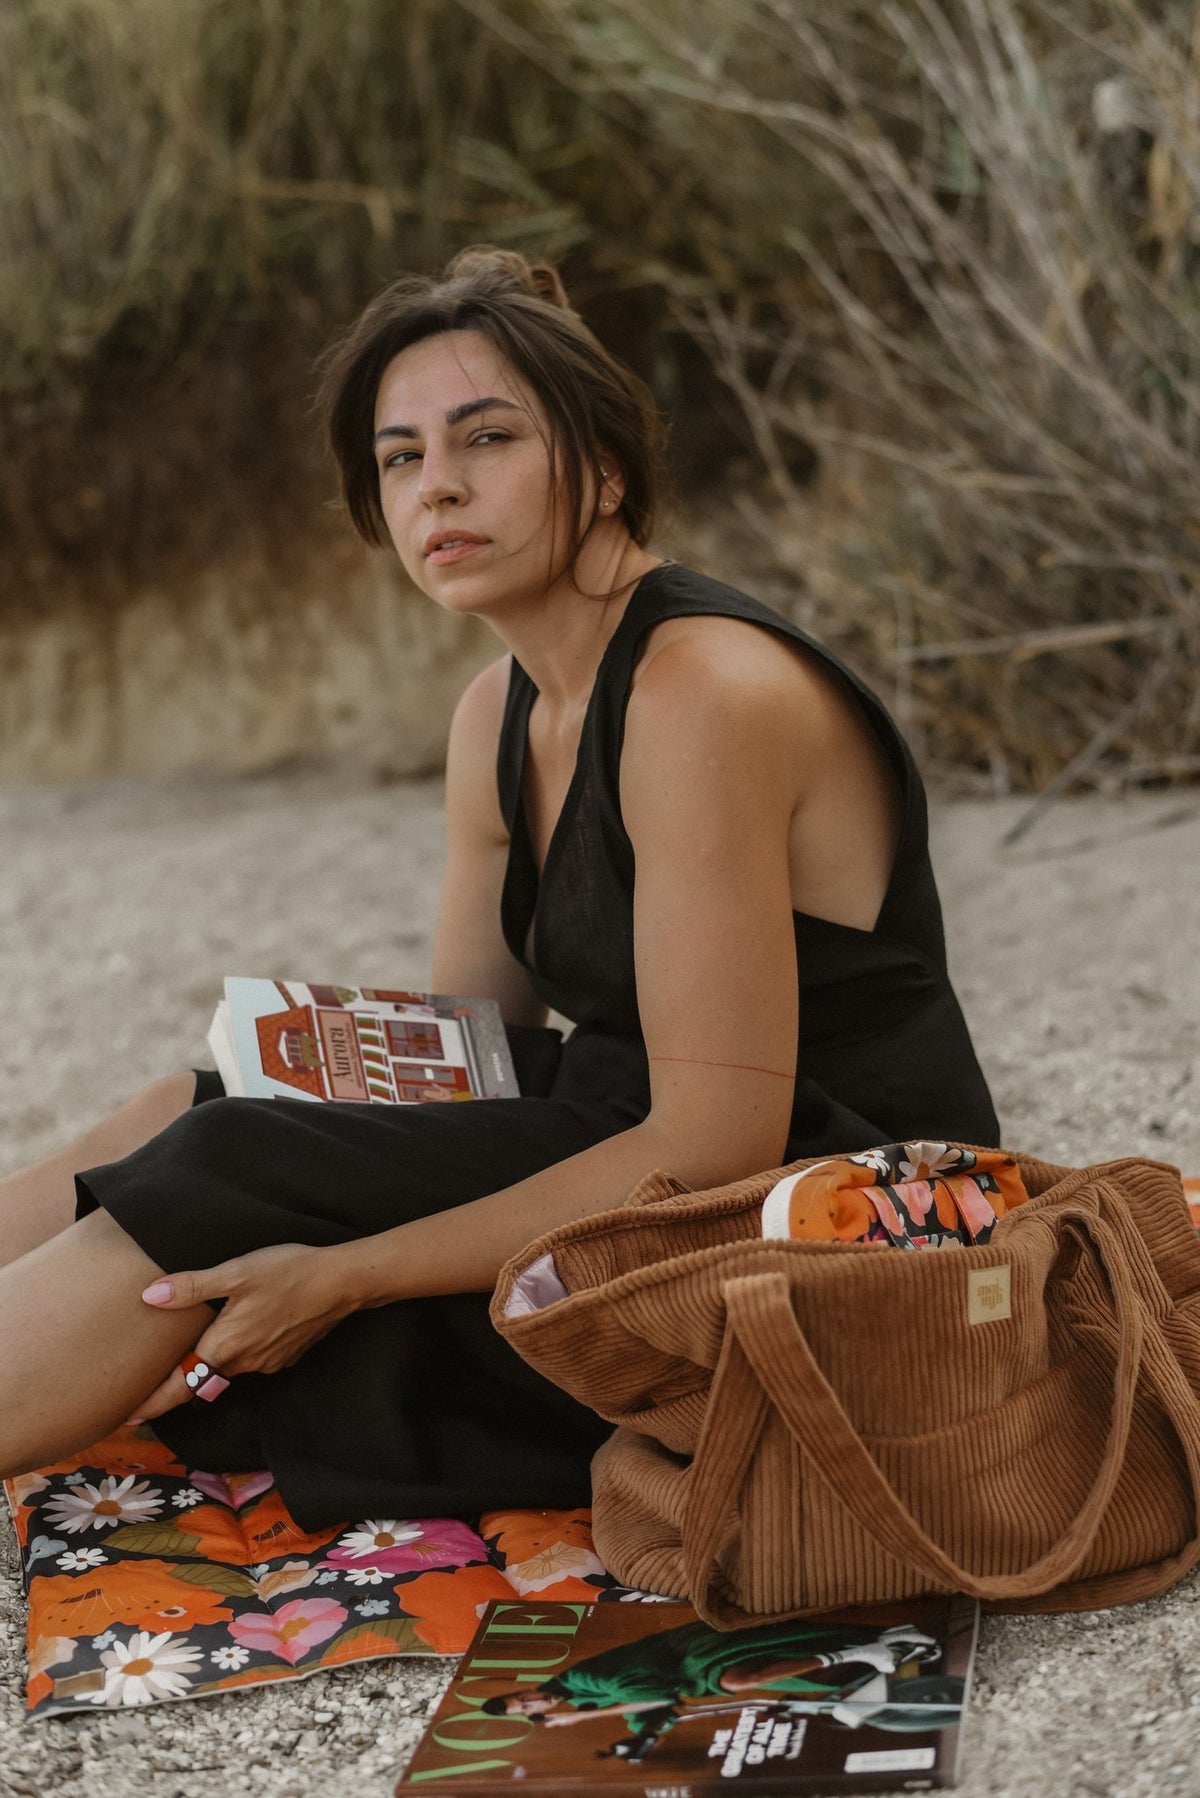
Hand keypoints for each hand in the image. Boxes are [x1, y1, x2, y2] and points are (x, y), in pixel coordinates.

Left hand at [127, 1242, 358, 1422]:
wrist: (342, 1282)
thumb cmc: (288, 1272)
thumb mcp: (236, 1271)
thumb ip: (192, 1287)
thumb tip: (150, 1296)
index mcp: (225, 1346)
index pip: (179, 1387)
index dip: (152, 1403)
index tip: (127, 1416)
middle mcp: (244, 1363)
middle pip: (201, 1379)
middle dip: (179, 1380)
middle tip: (153, 1380)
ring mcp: (267, 1363)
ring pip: (228, 1368)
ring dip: (212, 1362)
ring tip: (200, 1344)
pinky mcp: (285, 1357)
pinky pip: (252, 1360)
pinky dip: (240, 1351)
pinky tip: (245, 1328)